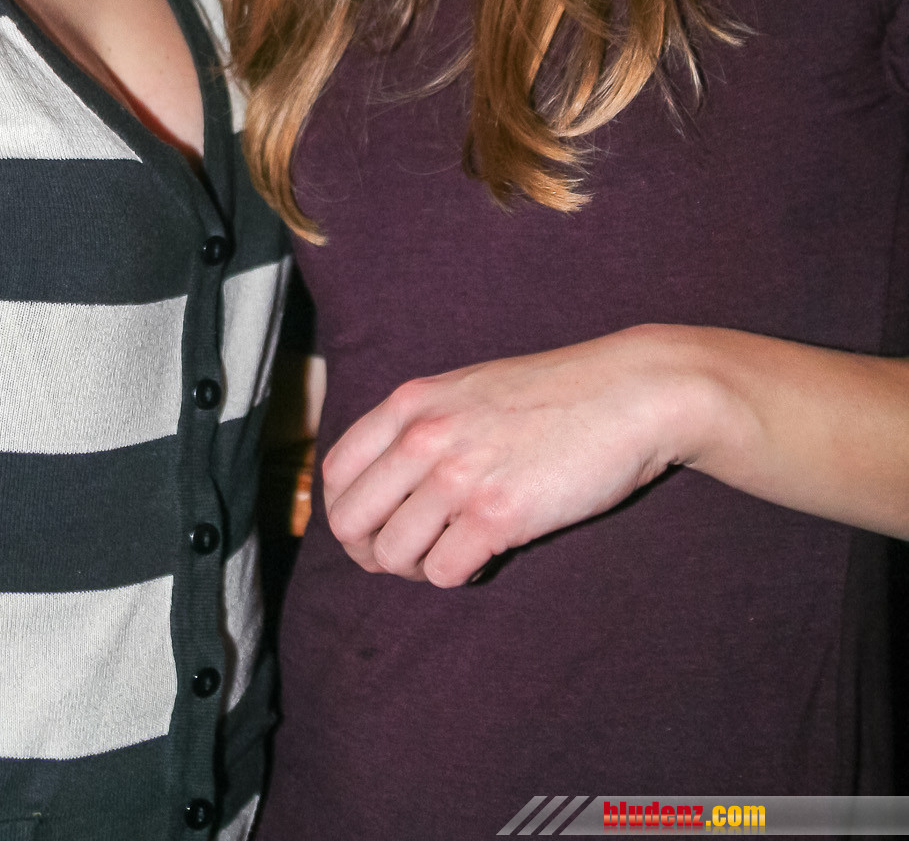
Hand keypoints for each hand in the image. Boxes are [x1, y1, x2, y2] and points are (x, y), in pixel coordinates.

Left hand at [322, 326, 699, 587]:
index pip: (336, 472)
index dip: (348, 513)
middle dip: (372, 551)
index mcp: (411, 403)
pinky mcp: (498, 516)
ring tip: (452, 552)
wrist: (627, 394)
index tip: (376, 527)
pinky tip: (485, 555)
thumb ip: (421, 425)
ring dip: (417, 567)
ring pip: (392, 555)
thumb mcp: (467, 389)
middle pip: (351, 523)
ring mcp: (459, 477)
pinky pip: (444, 573)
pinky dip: (459, 575)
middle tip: (410, 554)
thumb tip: (384, 484)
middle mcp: (424, 437)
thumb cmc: (553, 394)